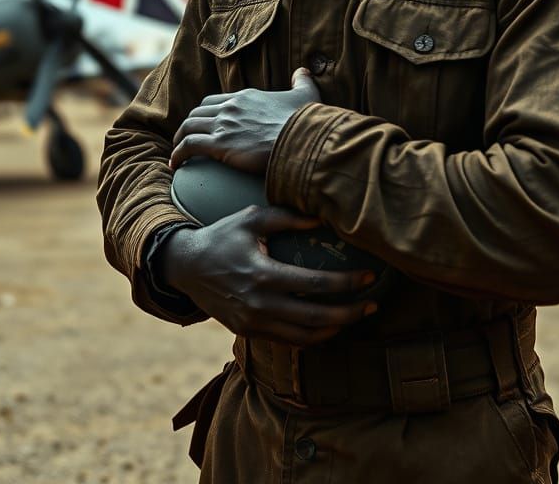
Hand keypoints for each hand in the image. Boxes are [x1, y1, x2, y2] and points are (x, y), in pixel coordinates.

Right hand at [157, 205, 375, 345]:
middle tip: (374, 303)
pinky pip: (288, 341)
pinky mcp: (248, 332)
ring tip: (358, 316)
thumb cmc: (222, 236)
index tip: (369, 277)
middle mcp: (260, 305)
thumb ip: (287, 217)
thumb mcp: (251, 218)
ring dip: (336, 329)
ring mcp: (253, 323)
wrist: (185, 267)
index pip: (315, 285)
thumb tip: (322, 218)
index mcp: (263, 275)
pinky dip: (313, 337)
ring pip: (305, 336)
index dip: (347, 284)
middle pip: (317, 318)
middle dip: (350, 313)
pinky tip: (330, 326)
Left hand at [170, 68, 320, 174]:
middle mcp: (230, 107)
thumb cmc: (303, 122)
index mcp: (245, 96)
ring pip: (188, 126)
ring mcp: (222, 124)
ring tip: (177, 153)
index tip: (204, 124)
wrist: (299, 140)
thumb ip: (302, 81)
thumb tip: (303, 71)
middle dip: (189, 125)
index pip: (214, 101)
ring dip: (179, 139)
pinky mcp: (218, 144)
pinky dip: (178, 153)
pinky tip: (175, 164)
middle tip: (188, 139)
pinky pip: (188, 145)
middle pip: (197, 112)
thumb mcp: (306, 95)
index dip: (205, 113)